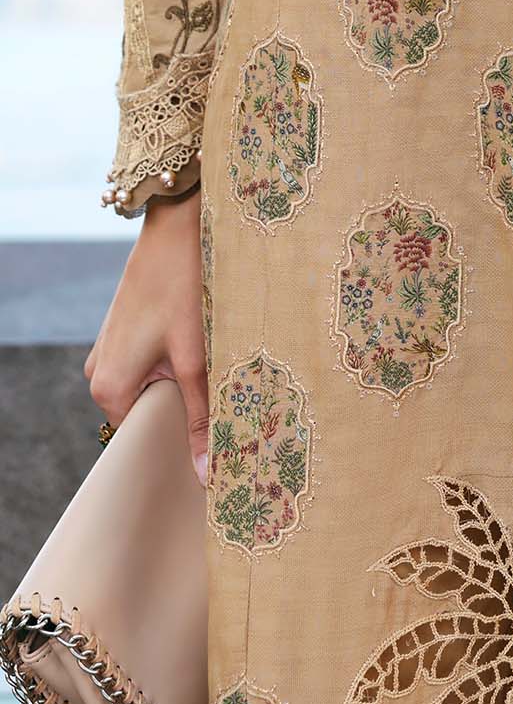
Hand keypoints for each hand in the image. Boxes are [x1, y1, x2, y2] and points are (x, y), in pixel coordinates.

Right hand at [84, 187, 209, 484]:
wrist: (175, 227)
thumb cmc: (184, 290)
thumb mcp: (197, 358)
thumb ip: (202, 417)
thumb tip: (206, 475)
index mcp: (109, 388)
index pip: (142, 440)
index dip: (177, 444)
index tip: (212, 447)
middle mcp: (99, 373)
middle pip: (146, 413)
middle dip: (182, 412)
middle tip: (223, 411)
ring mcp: (108, 350)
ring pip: (149, 386)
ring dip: (181, 384)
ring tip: (216, 375)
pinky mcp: (121, 332)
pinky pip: (146, 363)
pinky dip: (173, 364)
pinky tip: (203, 350)